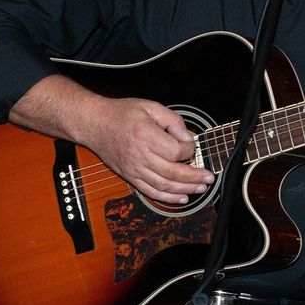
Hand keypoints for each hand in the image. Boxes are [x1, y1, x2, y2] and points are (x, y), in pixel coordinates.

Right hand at [81, 97, 216, 204]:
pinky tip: (181, 198)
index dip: (190, 150)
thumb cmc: (122, 114)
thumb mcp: (150, 107)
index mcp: (146, 136)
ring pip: (163, 185)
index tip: (193, 145)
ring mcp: (134, 169)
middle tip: (209, 178)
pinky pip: (150, 191)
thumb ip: (172, 120)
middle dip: (194, 177)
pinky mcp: (129, 176)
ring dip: (185, 190)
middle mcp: (140, 156)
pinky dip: (167, 197)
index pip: (176, 151)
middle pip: (172, 172)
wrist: (95, 124)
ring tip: (200, 189)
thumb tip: (188, 137)